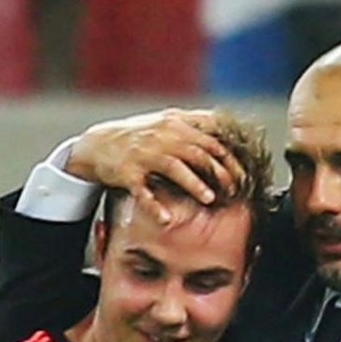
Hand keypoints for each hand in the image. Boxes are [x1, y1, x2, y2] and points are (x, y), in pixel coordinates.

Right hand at [63, 108, 245, 221]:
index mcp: (174, 125)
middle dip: (219, 173)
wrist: (98, 145)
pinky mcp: (127, 173)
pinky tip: (165, 220)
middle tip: (233, 190)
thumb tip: (221, 121)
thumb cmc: (137, 135)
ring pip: (174, 168)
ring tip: (209, 199)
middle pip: (198, 154)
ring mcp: (143, 155)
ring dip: (194, 185)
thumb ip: (192, 121)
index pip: (210, 141)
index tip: (243, 174)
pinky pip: (142, 192)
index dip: (229, 159)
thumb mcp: (165, 122)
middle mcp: (161, 137)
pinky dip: (154, 207)